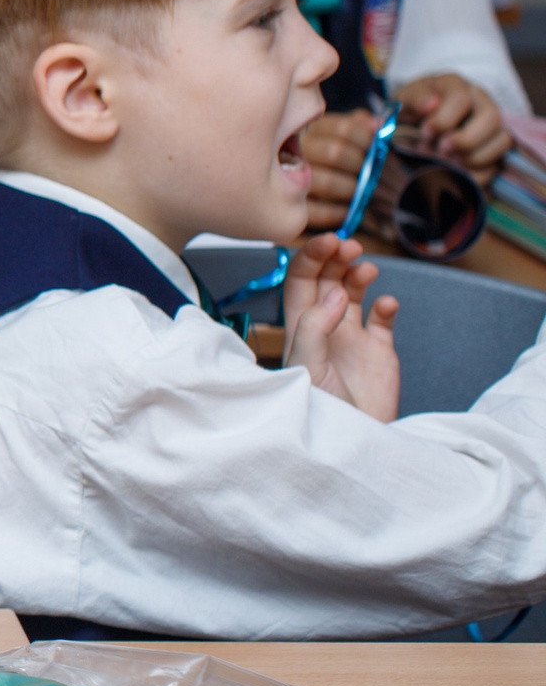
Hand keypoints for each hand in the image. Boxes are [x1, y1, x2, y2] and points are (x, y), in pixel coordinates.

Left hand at [282, 234, 398, 419]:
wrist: (354, 445)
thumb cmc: (319, 411)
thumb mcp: (307, 367)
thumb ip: (315, 328)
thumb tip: (333, 293)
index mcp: (300, 328)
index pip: (301, 283)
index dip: (311, 258)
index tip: (328, 241)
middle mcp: (324, 329)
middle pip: (327, 281)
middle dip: (336, 259)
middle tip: (350, 247)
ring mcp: (352, 339)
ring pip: (353, 294)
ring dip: (358, 275)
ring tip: (365, 269)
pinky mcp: (379, 352)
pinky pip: (382, 319)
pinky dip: (386, 306)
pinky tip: (386, 305)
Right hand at [299, 109, 379, 231]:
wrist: (309, 200)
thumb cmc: (339, 166)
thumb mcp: (348, 140)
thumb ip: (361, 128)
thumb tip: (375, 124)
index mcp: (310, 132)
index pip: (343, 129)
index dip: (366, 139)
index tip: (374, 148)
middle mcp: (293, 152)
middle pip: (335, 153)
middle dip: (359, 166)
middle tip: (367, 174)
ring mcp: (287, 182)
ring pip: (326, 182)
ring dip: (351, 189)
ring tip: (357, 192)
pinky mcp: (289, 211)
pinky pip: (319, 212)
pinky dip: (340, 212)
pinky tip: (346, 210)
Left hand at [399, 74, 509, 177]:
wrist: (411, 124)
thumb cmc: (410, 110)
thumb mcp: (403, 100)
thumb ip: (414, 99)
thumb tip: (430, 104)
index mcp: (454, 85)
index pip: (461, 99)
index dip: (443, 120)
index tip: (425, 133)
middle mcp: (479, 101)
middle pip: (492, 117)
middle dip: (465, 140)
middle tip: (442, 151)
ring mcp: (491, 125)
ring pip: (503, 139)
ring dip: (474, 157)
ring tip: (449, 162)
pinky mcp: (493, 147)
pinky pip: (498, 163)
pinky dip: (478, 173)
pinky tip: (457, 174)